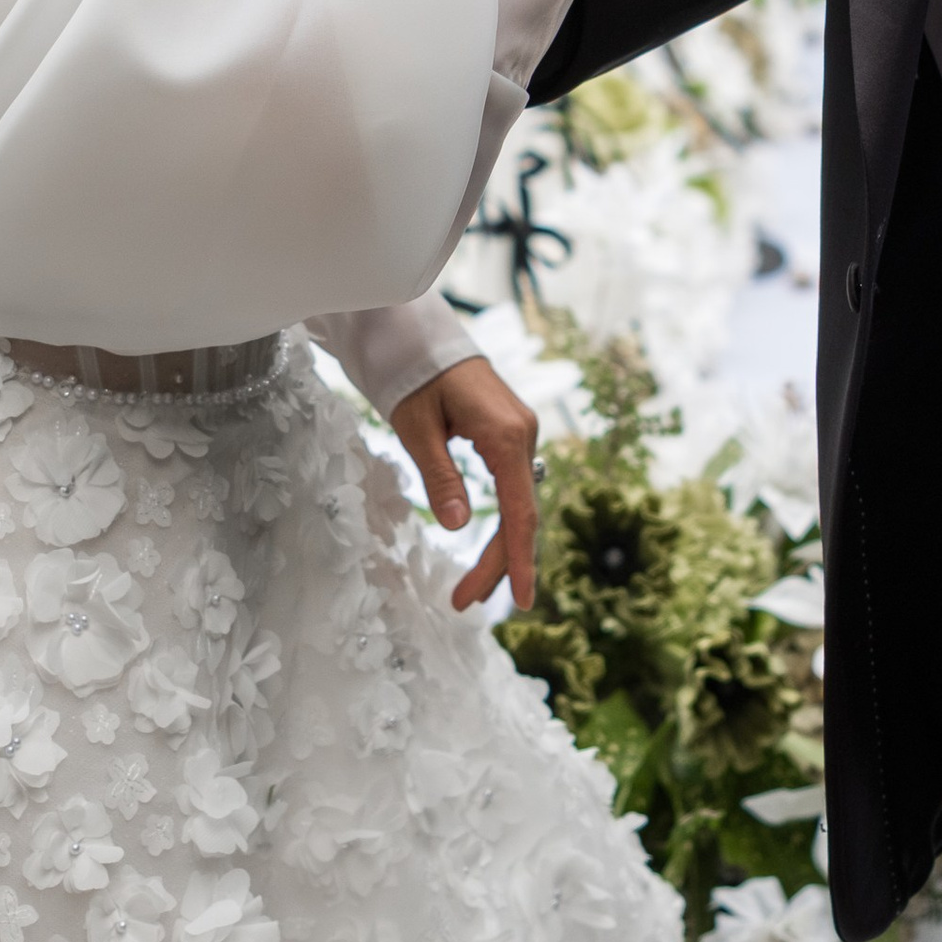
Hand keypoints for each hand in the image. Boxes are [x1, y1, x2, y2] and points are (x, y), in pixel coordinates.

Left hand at [388, 356, 541, 612]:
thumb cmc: (416, 378)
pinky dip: (503, 523)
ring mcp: (522, 435)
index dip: (520, 561)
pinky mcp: (512, 435)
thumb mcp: (417, 429)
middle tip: (463, 602)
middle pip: (522, 515)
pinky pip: (514, 488)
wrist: (423, 339)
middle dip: (498, 565)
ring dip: (499, 548)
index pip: (520, 512)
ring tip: (471, 589)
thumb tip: (459, 526)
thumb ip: (440, 477)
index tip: (523, 602)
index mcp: (506, 436)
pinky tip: (490, 549)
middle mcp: (525, 436)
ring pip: (519, 505)